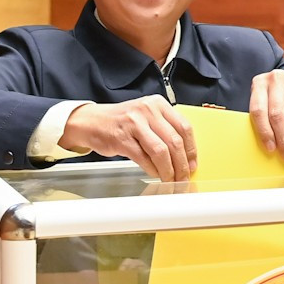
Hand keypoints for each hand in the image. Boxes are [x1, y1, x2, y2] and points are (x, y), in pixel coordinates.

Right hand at [59, 96, 194, 180]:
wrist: (91, 121)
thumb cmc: (121, 121)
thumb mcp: (146, 116)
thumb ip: (164, 129)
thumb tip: (185, 155)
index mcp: (158, 104)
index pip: (184, 127)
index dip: (191, 149)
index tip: (193, 163)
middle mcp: (147, 110)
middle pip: (174, 141)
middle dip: (182, 164)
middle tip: (184, 176)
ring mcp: (134, 124)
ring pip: (161, 151)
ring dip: (169, 170)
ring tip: (171, 179)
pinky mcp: (122, 138)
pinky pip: (143, 158)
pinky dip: (152, 170)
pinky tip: (155, 174)